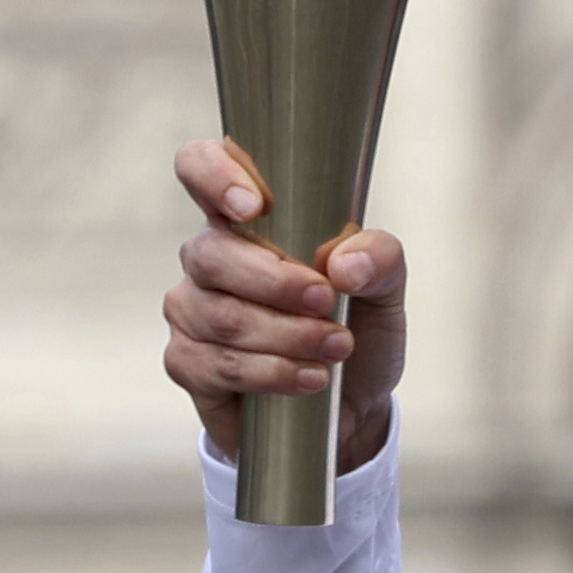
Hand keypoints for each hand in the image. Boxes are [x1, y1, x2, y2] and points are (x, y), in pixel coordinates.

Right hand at [164, 138, 408, 475]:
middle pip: (214, 255)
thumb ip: (380, 258)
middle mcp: (208, 257)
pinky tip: (309, 377)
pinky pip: (216, 365)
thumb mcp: (386, 289)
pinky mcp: (187, 363)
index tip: (253, 205)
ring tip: (337, 348)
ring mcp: (191, 310)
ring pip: (223, 317)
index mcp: (246, 217)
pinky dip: (272, 373)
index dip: (213, 175)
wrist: (351, 405)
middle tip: (328, 302)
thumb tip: (344, 264)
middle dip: (279, 284)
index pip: (200, 167)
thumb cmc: (357, 328)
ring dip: (288, 335)